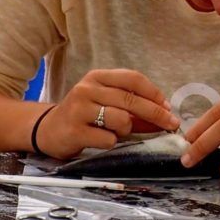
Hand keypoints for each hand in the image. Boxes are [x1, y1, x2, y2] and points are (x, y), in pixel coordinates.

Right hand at [34, 69, 180, 158]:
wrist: (48, 130)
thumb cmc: (84, 116)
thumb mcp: (106, 104)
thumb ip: (133, 109)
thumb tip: (165, 116)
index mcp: (97, 77)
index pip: (132, 78)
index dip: (153, 93)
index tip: (168, 106)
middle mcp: (87, 89)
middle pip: (130, 99)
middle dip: (156, 113)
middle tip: (171, 124)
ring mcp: (79, 109)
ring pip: (121, 119)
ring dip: (127, 129)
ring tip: (116, 132)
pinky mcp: (75, 130)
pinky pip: (108, 139)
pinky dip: (112, 142)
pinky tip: (101, 140)